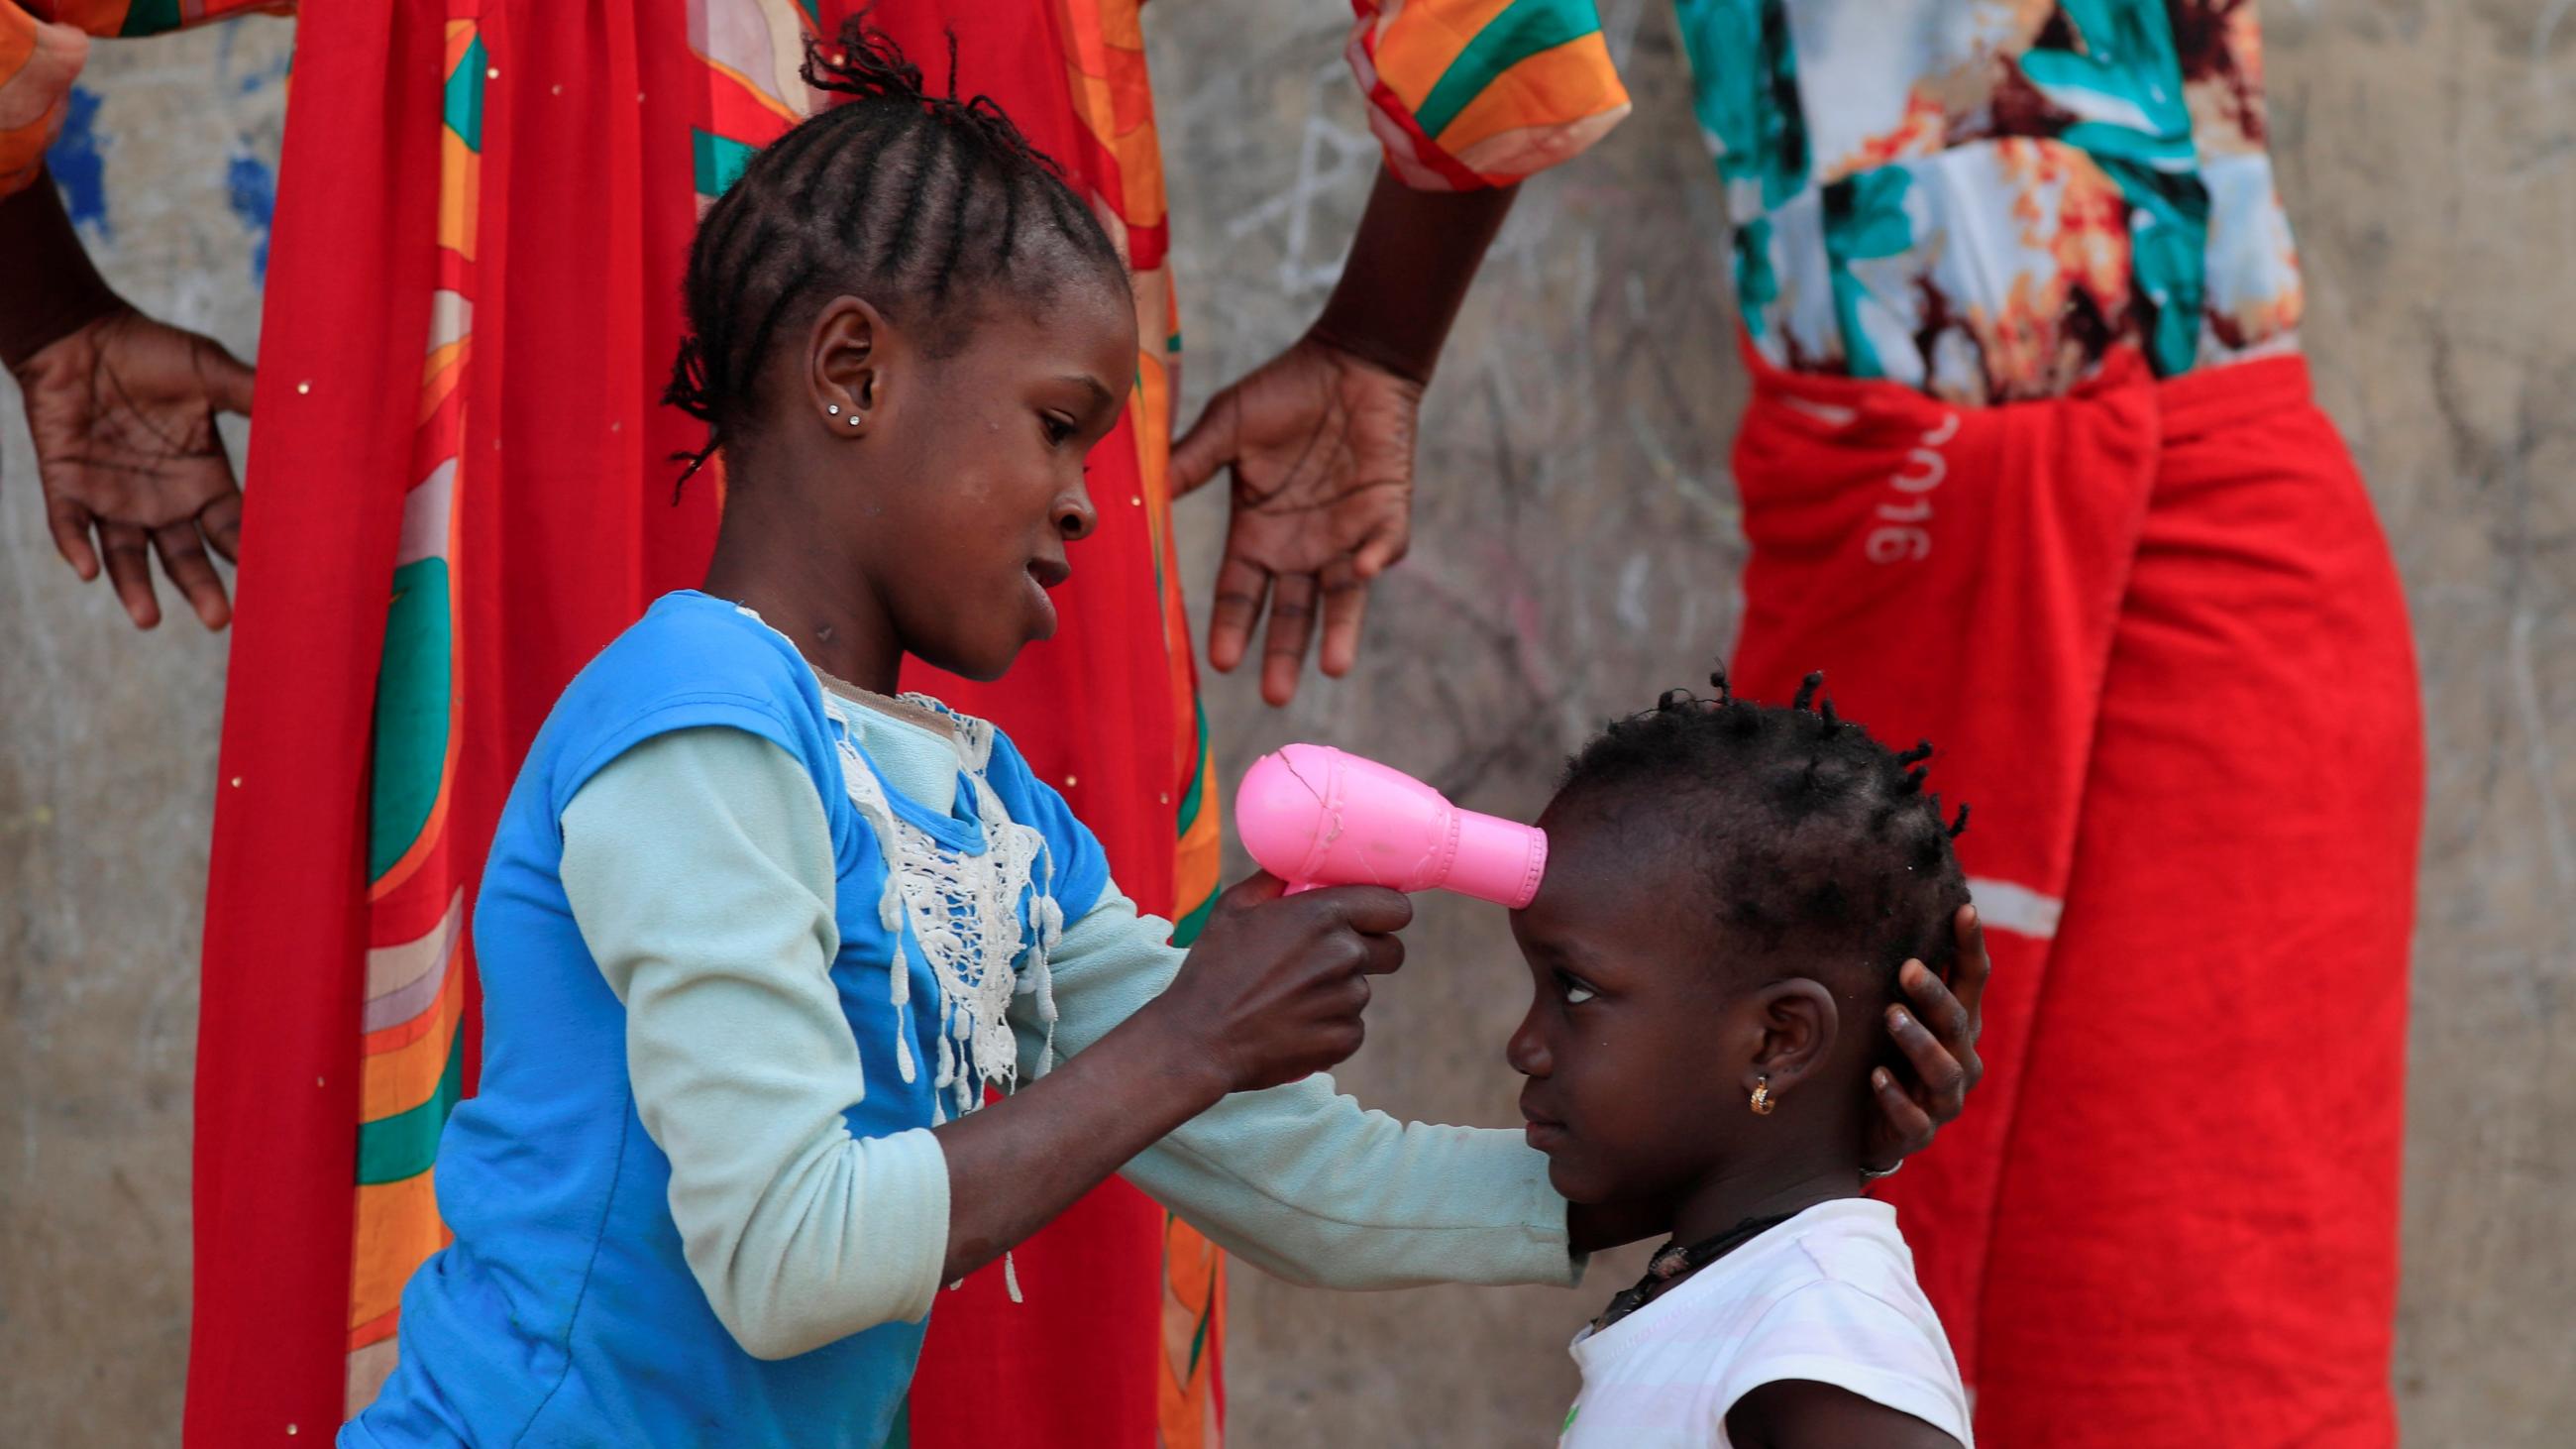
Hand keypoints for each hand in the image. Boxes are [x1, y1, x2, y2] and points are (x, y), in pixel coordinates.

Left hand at [12, 307, 255, 628]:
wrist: (80, 336)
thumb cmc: (148, 351)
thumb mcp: (207, 370)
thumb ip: (250, 392)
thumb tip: (310, 393)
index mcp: (201, 481)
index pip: (229, 529)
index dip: (248, 553)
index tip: (270, 580)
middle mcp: (162, 500)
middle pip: (184, 557)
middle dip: (200, 589)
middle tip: (218, 619)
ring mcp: (112, 498)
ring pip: (126, 556)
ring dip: (135, 589)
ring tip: (149, 620)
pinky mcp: (66, 485)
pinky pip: (69, 524)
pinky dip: (75, 548)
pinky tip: (86, 571)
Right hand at [1150, 871, 1411, 1091]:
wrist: (1199, 1041)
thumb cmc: (1212, 970)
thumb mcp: (1233, 909)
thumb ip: (1274, 880)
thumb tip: (1295, 866)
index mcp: (1324, 914)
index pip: (1395, 907)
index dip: (1384, 913)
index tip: (1371, 920)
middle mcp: (1345, 954)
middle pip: (1391, 951)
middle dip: (1369, 952)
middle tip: (1328, 961)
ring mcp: (1348, 1000)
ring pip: (1363, 990)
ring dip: (1338, 992)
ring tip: (1290, 999)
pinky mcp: (1344, 1038)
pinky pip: (1351, 1027)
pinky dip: (1329, 1027)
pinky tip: (1292, 1026)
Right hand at [1169, 336, 1422, 706]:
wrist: (1351, 363)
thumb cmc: (1285, 393)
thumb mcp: (1228, 427)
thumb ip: (1192, 461)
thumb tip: (1144, 492)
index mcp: (1258, 534)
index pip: (1241, 594)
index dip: (1232, 626)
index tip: (1219, 662)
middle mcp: (1300, 547)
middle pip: (1290, 614)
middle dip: (1282, 653)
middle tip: (1274, 696)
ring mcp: (1345, 536)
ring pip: (1340, 600)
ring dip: (1337, 635)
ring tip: (1332, 670)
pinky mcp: (1385, 517)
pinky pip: (1383, 548)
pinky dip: (1376, 559)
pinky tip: (1364, 568)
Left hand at [1863, 904, 1989, 1173]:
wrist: (1872, 1130)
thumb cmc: (1886, 1057)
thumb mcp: (1895, 1017)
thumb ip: (1898, 981)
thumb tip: (1877, 916)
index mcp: (1959, 1025)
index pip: (1972, 980)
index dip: (1970, 946)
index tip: (1964, 909)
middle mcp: (1961, 1059)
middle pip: (1957, 1022)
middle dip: (1935, 994)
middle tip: (1908, 967)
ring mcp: (1944, 1099)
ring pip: (1943, 1069)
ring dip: (1918, 1042)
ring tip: (1891, 1015)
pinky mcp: (1919, 1133)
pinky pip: (1914, 1119)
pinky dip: (1896, 1098)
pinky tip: (1876, 1077)